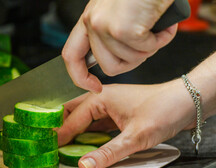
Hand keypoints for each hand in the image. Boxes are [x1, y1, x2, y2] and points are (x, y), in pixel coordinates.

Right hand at [57, 80, 195, 167]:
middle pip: (72, 113)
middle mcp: (102, 100)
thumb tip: (84, 165)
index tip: (48, 147)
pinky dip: (89, 134)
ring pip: (84, 119)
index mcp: (101, 98)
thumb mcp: (135, 137)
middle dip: (62, 128)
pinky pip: (97, 124)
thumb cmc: (164, 110)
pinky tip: (86, 144)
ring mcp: (110, 107)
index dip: (59, 134)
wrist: (188, 102)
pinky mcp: (118, 115)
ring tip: (64, 146)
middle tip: (51, 144)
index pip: (72, 118)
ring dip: (74, 132)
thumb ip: (108, 153)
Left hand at [62, 0, 177, 91]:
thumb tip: (110, 61)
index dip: (80, 77)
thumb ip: (107, 36)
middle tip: (146, 45)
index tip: (95, 87)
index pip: (71, 56)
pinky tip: (163, 25)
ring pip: (128, 61)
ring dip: (148, 49)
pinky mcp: (123, 29)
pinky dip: (160, 40)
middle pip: (108, 66)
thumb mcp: (116, 12)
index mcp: (88, 20)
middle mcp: (92, 23)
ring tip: (155, 29)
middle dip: (131, 62)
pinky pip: (144, 50)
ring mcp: (105, 26)